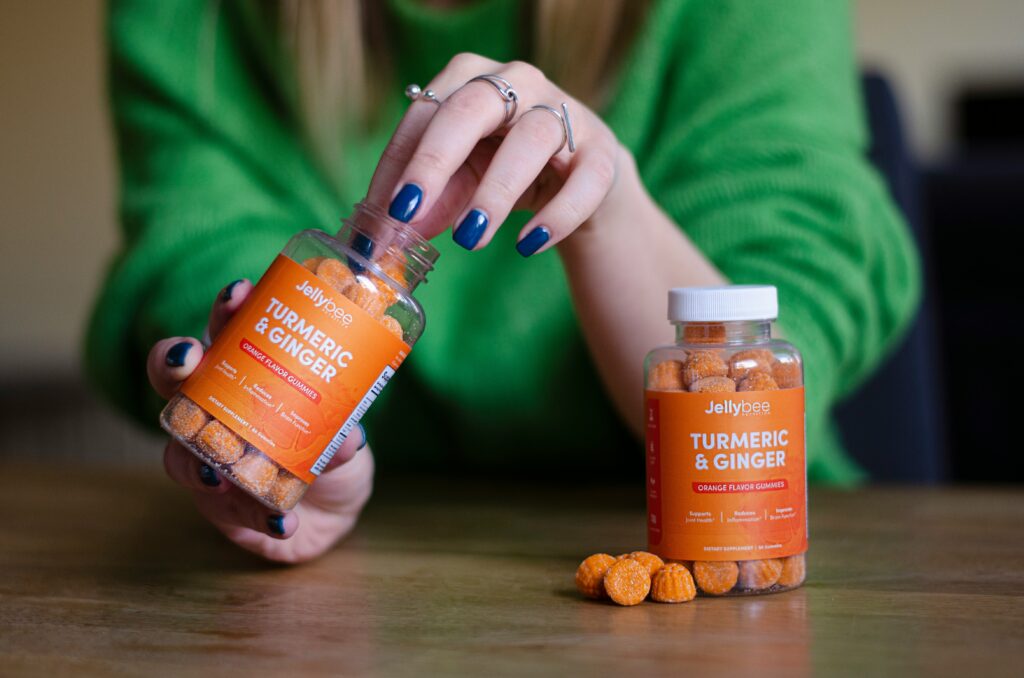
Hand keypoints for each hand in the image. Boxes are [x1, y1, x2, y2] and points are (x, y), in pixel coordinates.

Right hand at [146, 280, 373, 563]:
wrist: (331, 512)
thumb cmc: (331, 451)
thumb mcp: (347, 437)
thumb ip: (345, 436)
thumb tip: (349, 437)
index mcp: (246, 375)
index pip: (225, 333)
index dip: (225, 311)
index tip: (239, 293)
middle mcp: (214, 412)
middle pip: (175, 379)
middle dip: (175, 361)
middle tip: (190, 356)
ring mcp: (207, 458)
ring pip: (179, 451)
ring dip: (197, 454)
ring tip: (219, 466)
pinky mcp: (218, 507)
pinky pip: (225, 510)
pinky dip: (253, 516)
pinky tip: (281, 520)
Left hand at [364, 53, 627, 255]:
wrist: (579, 180)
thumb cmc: (504, 169)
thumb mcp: (459, 181)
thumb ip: (427, 202)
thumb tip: (380, 239)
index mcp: (470, 78)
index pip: (427, 113)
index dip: (401, 163)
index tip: (383, 212)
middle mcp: (518, 82)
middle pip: (472, 108)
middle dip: (434, 161)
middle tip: (408, 211)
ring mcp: (565, 111)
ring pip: (532, 138)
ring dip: (495, 190)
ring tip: (469, 237)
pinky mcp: (601, 151)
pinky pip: (585, 179)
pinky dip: (557, 215)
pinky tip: (526, 245)